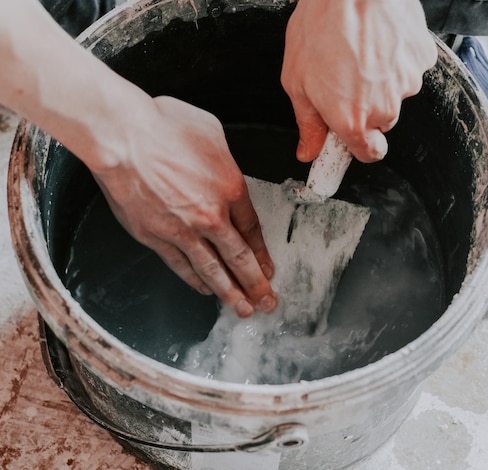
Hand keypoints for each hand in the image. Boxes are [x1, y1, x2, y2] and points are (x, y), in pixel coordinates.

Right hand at [91, 96, 276, 316]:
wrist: (122, 135)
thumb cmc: (164, 126)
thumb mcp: (212, 134)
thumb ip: (224, 163)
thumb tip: (225, 176)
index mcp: (231, 189)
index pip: (252, 231)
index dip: (262, 254)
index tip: (269, 270)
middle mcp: (210, 216)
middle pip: (239, 258)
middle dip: (256, 285)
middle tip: (267, 303)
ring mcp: (181, 230)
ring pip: (211, 269)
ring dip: (229, 293)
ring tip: (242, 309)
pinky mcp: (154, 236)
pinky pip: (180, 265)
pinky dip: (194, 280)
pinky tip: (205, 290)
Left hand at [281, 0, 436, 162]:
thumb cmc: (320, 25)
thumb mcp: (297, 81)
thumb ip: (308, 123)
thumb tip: (309, 150)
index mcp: (352, 120)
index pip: (368, 154)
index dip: (357, 146)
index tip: (349, 137)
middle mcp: (385, 108)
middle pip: (380, 122)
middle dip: (364, 107)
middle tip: (344, 78)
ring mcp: (407, 83)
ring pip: (395, 94)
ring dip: (380, 82)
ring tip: (360, 52)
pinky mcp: (422, 58)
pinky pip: (408, 68)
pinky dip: (396, 60)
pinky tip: (378, 41)